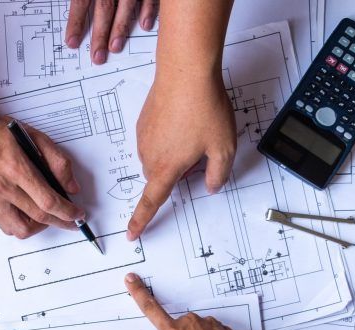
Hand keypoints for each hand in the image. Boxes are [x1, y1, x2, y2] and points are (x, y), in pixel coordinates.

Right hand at [0, 114, 83, 238]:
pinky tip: (29, 216)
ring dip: (40, 227)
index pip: (48, 200)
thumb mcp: (34, 137)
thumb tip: (71, 186)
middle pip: (39, 217)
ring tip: (48, 218)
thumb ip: (56, 161)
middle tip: (72, 222)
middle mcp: (3, 188)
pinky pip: (7, 227)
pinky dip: (22, 226)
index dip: (67, 211)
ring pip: (21, 230)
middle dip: (62, 222)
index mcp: (17, 169)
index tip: (78, 214)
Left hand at [65, 0, 158, 64]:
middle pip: (104, 9)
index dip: (76, 22)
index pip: (81, 2)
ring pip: (126, 5)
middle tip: (97, 57)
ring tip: (115, 48)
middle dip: (100, 34)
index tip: (71, 43)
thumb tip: (78, 7)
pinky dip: (149, 11)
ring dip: (121, 28)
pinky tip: (145, 26)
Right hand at [128, 74, 235, 239]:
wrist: (186, 70)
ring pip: (158, 157)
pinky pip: (155, 139)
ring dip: (173, 153)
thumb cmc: (203, 106)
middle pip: (161, 177)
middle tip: (200, 152)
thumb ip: (218, 174)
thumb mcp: (223, 147)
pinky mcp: (144, 121)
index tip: (132, 233)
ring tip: (194, 130)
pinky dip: (168, 136)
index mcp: (167, 167)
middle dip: (177, 173)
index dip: (141, 221)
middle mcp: (150, 154)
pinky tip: (184, 119)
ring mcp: (144, 136)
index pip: (151, 202)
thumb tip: (212, 186)